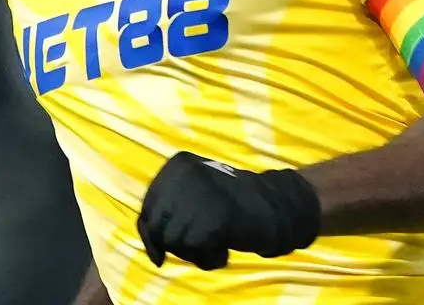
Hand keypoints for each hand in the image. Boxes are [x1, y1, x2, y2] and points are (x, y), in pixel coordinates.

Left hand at [136, 151, 320, 270]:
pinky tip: (225, 251)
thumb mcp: (195, 195)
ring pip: (175, 242)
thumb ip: (169, 210)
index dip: (151, 235)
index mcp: (177, 165)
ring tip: (217, 245)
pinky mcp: (215, 216)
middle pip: (159, 227)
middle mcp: (185, 174)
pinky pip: (196, 250)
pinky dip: (209, 259)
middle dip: (176, 245)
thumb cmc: (231, 204)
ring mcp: (200, 193)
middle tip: (201, 246)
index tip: (160, 253)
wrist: (275, 206)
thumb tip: (149, 243)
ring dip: (194, 254)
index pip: (148, 207)